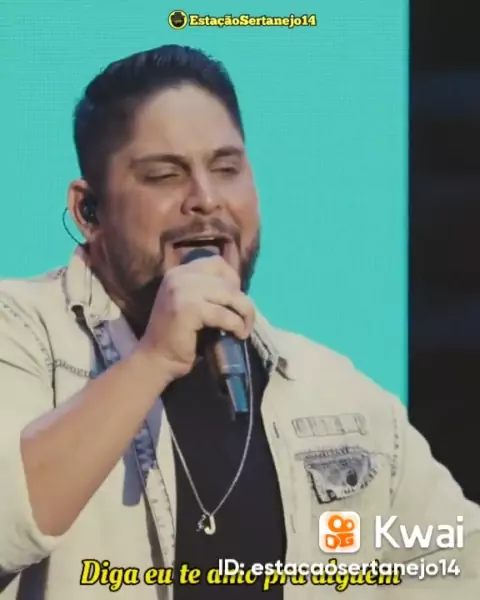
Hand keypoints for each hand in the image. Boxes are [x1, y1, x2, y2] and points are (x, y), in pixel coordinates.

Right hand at [137, 256, 254, 382]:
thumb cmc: (178, 335)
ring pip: (230, 295)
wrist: (156, 359)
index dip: (233, 280)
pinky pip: (224, 314)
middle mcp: (179, 276)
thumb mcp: (191, 303)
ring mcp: (182, 291)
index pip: (217, 263)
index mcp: (179, 272)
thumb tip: (239, 290)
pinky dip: (236, 325)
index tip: (236, 300)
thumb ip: (208, 291)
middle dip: (242, 301)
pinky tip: (237, 334)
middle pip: (227, 280)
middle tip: (245, 320)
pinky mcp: (188, 310)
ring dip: (245, 313)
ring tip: (243, 329)